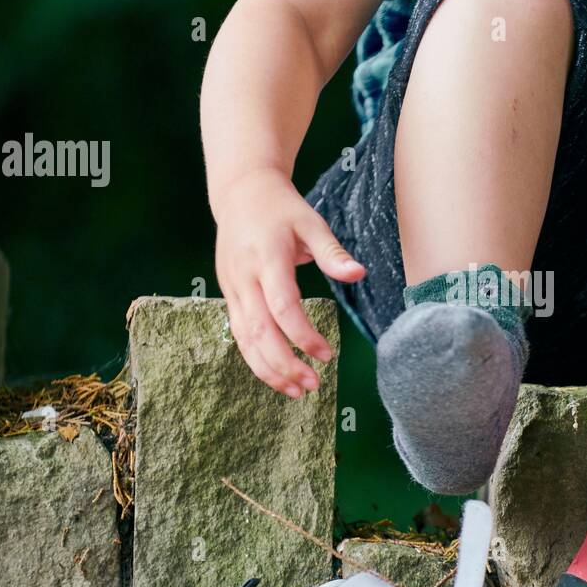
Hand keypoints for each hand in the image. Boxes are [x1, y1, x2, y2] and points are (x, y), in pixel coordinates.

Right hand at [214, 170, 364, 396]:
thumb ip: (333, 253)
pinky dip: (256, 359)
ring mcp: (231, 288)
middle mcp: (243, 277)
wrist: (240, 194)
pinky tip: (277, 375)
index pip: (282, 305)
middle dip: (284, 364)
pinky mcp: (228, 295)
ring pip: (243, 339)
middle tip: (313, 386)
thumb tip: (359, 273)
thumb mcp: (311, 222)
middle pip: (258, 331)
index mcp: (266, 257)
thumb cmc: (282, 209)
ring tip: (297, 392)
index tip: (326, 354)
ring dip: (268, 370)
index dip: (302, 334)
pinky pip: (238, 334)